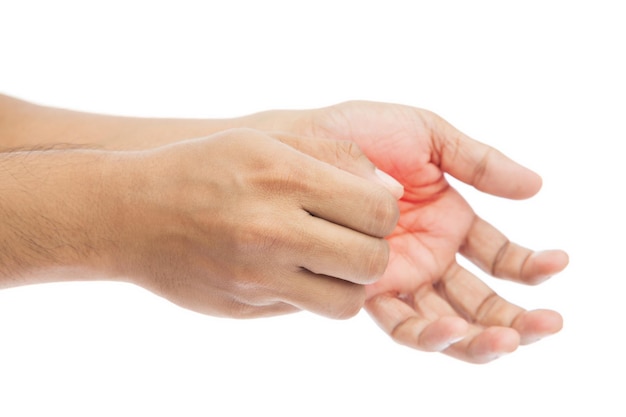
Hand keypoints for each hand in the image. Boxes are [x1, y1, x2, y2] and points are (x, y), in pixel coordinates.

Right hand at [106, 128, 399, 318]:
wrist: (130, 214)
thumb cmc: (202, 168)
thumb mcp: (265, 142)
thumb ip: (334, 159)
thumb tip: (389, 192)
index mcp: (282, 178)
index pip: (378, 210)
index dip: (383, 211)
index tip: (365, 208)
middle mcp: (271, 231)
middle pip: (371, 260)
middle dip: (374, 249)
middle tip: (353, 237)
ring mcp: (256, 276)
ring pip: (347, 300)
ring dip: (349, 282)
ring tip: (329, 259)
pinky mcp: (245, 306)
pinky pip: (308, 310)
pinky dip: (315, 293)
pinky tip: (296, 270)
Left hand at [262, 101, 568, 362]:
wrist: (305, 145)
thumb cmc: (363, 135)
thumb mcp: (429, 137)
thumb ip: (478, 162)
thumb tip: (536, 185)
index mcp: (450, 221)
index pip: (499, 256)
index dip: (529, 265)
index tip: (556, 263)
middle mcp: (429, 254)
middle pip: (479, 299)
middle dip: (514, 316)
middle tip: (546, 325)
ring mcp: (400, 274)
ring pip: (448, 319)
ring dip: (481, 336)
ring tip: (509, 338)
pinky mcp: (368, 288)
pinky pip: (403, 321)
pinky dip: (431, 332)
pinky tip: (453, 329)